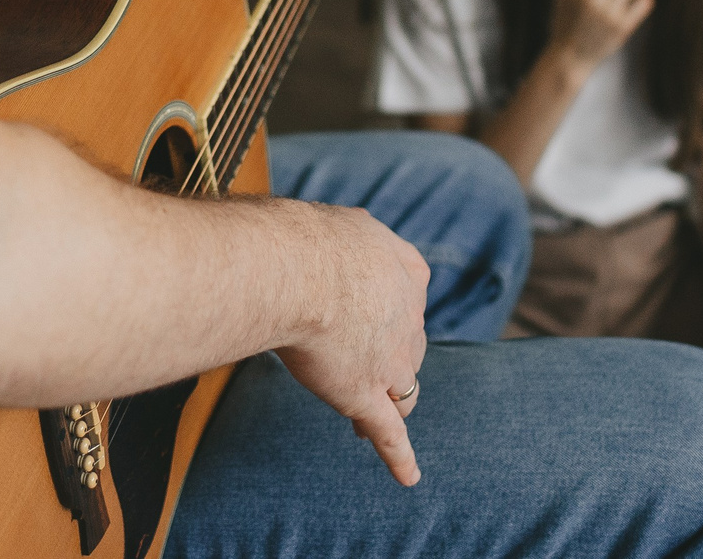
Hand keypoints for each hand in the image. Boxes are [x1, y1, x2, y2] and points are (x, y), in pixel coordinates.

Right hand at [278, 206, 432, 486]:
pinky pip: (389, 434)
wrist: (294, 269)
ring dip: (389, 401)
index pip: (407, 298)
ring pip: (402, 389)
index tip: (372, 318)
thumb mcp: (332, 226)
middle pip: (408, 346)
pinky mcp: (366, 395)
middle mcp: (408, 317)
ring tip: (368, 418)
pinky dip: (399, 457)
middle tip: (362, 365)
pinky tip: (408, 476)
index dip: (389, 313)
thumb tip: (304, 240)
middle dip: (388, 358)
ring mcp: (391, 361)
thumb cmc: (299, 239)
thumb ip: (335, 243)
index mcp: (406, 269)